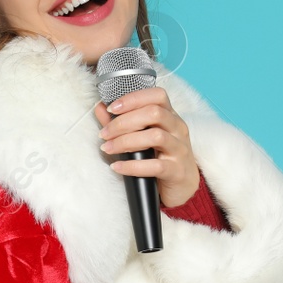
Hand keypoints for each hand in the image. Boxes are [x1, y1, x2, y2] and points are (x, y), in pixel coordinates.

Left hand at [93, 85, 202, 208]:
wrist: (183, 186)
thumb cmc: (161, 156)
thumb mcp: (143, 136)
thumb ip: (121, 122)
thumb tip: (100, 107)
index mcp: (170, 116)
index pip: (157, 96)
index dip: (133, 99)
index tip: (112, 108)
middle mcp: (178, 129)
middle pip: (154, 113)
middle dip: (123, 122)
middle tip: (105, 134)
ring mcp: (179, 149)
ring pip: (155, 136)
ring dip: (125, 141)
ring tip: (108, 148)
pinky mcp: (177, 170)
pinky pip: (155, 165)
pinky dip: (132, 166)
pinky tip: (117, 167)